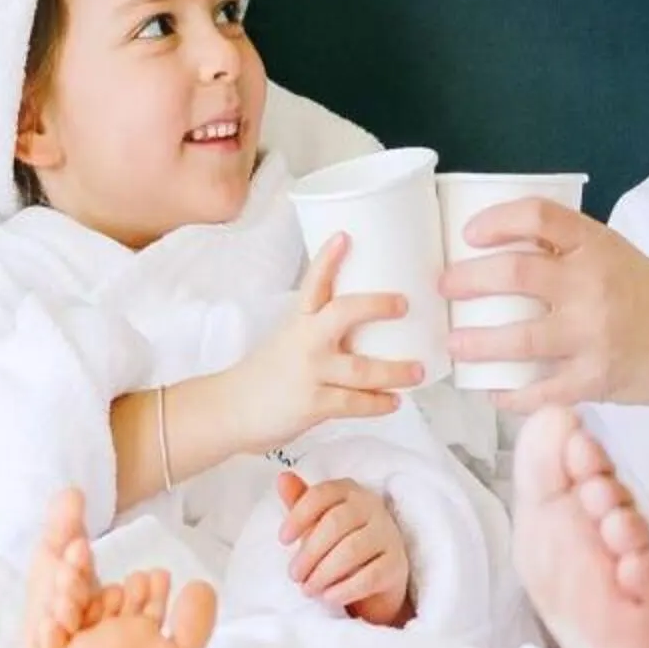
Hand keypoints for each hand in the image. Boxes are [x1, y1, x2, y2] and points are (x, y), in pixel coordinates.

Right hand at [226, 233, 425, 447]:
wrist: (231, 410)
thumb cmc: (265, 375)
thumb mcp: (289, 341)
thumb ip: (321, 331)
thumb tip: (367, 324)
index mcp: (299, 321)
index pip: (314, 283)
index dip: (328, 259)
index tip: (345, 237)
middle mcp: (304, 342)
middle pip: (343, 313)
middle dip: (377, 305)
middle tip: (404, 303)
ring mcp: (309, 372)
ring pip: (361, 368)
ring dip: (395, 370)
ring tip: (417, 369)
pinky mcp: (313, 404)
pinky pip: (354, 403)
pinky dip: (378, 403)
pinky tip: (394, 401)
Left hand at [277, 469, 412, 627]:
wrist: (377, 577)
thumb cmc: (341, 544)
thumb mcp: (318, 523)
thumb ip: (300, 502)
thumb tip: (283, 477)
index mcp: (350, 492)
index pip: (322, 494)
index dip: (299, 516)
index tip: (283, 539)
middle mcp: (373, 508)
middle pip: (336, 523)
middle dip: (309, 552)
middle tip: (294, 575)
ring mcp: (388, 535)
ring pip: (351, 550)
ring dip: (323, 573)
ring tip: (308, 589)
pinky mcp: (397, 565)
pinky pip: (370, 576)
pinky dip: (344, 589)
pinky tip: (328, 597)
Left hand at [439, 197, 648, 412]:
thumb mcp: (616, 255)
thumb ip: (568, 252)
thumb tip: (500, 252)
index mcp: (598, 246)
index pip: (538, 217)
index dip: (497, 220)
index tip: (469, 234)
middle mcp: (593, 285)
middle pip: (515, 273)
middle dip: (467, 280)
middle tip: (445, 287)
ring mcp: (594, 335)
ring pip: (517, 338)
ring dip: (475, 343)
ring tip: (454, 344)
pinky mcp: (595, 379)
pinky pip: (539, 390)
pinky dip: (509, 395)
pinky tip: (492, 390)